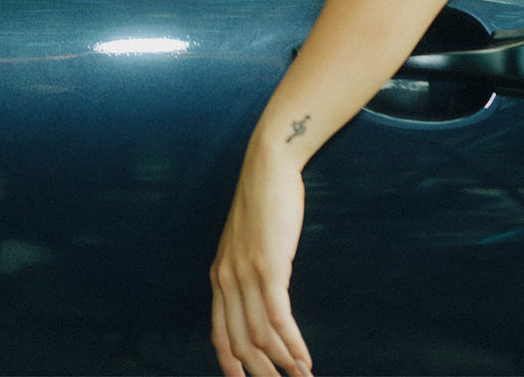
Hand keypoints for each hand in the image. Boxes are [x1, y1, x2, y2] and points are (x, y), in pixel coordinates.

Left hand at [210, 147, 312, 376]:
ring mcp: (246, 274)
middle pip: (239, 343)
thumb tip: (260, 299)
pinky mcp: (268, 267)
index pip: (218, 334)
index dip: (231, 365)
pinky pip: (278, 318)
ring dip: (283, 364)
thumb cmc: (263, 203)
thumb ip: (246, 270)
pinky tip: (305, 360)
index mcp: (219, 275)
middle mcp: (227, 279)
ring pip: (260, 336)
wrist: (268, 167)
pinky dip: (292, 345)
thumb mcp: (246, 242)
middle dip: (262, 373)